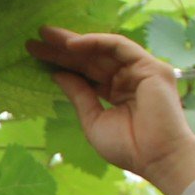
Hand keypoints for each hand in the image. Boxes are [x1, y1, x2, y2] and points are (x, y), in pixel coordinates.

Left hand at [25, 25, 194, 194]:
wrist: (158, 158)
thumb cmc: (129, 148)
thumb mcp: (93, 120)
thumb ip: (78, 95)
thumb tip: (57, 74)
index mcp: (116, 92)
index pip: (86, 72)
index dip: (62, 62)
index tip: (36, 53)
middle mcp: (129, 78)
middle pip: (91, 58)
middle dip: (64, 48)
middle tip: (37, 36)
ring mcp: (141, 70)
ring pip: (103, 49)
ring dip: (75, 41)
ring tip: (47, 35)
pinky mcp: (150, 66)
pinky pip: (119, 46)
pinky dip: (96, 42)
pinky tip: (72, 44)